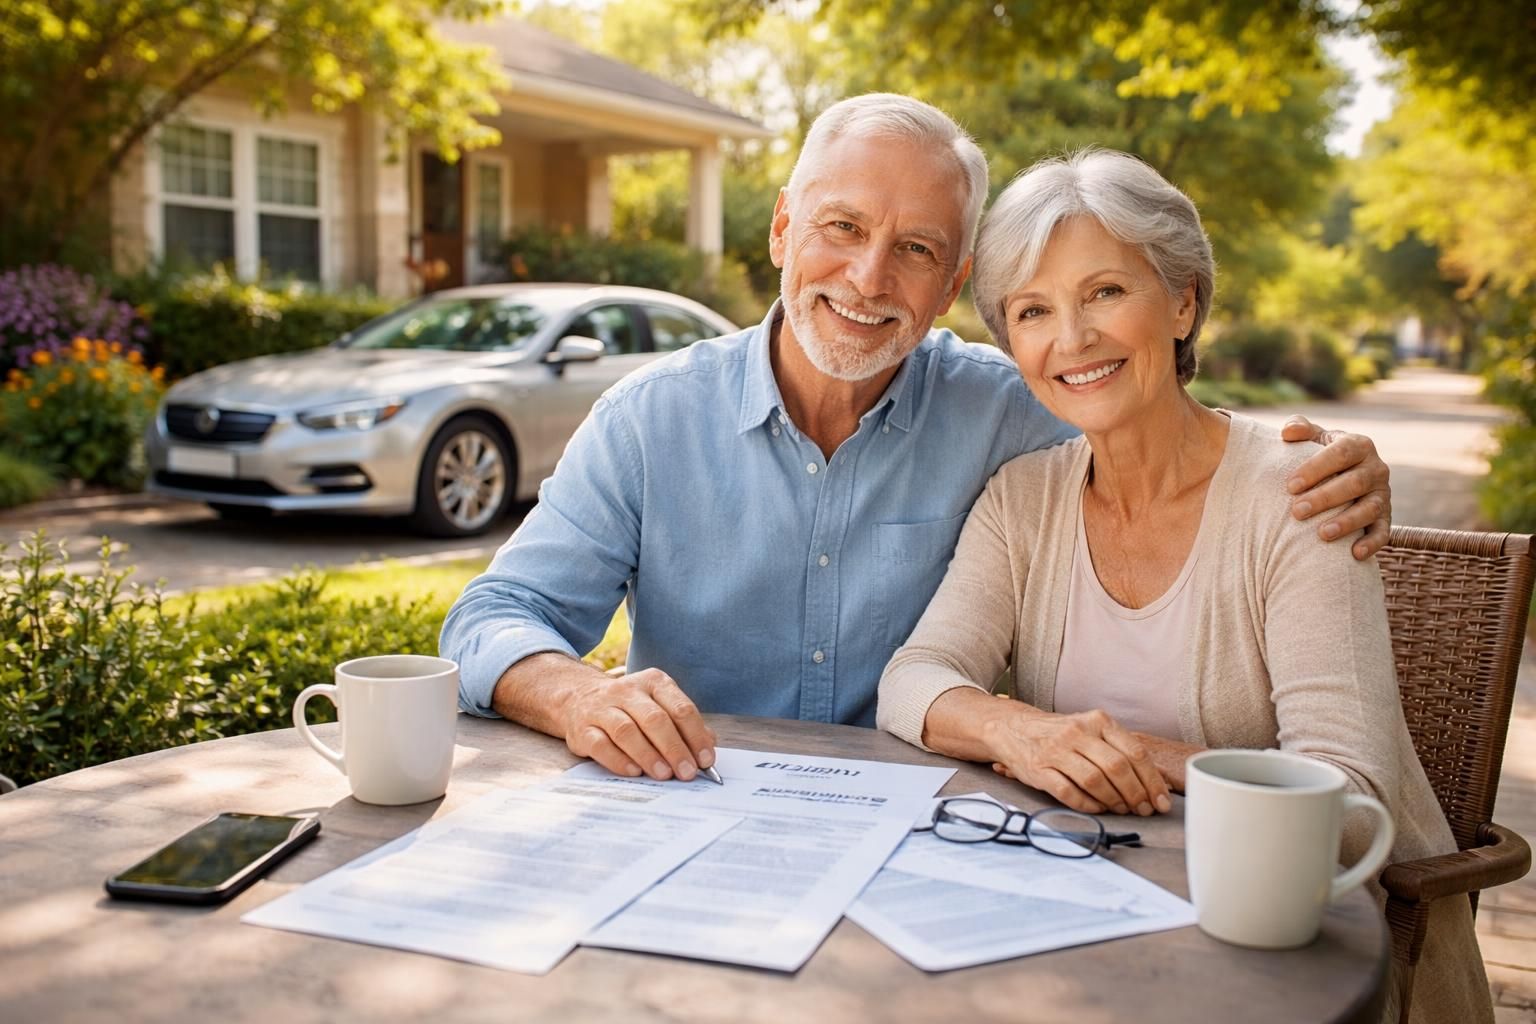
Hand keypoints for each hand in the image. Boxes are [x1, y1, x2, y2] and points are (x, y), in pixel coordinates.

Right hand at [560, 668, 716, 781]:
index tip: (706, 760)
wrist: (578, 698)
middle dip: (674, 748)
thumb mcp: (659, 705)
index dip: (696, 736)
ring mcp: (602, 708)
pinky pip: (601, 745)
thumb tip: (708, 745)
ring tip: (664, 774)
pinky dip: (619, 760)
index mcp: (653, 682)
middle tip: (687, 772)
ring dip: (648, 755)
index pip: (680, 708)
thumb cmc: (629, 708)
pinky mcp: (582, 728)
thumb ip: (683, 724)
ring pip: (627, 731)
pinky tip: (634, 772)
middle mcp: (627, 691)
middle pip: (655, 719)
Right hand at [983, 706, 1171, 815]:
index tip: (1161, 800)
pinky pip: (1069, 793)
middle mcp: (1078, 733)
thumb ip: (1119, 749)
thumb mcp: (1091, 729)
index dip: (1152, 781)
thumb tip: (1154, 783)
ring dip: (1114, 801)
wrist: (1013, 728)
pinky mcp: (1039, 771)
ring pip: (1095, 781)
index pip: (1135, 752)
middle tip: (1144, 810)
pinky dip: (1088, 805)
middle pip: (1118, 768)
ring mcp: (1056, 751)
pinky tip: (1098, 808)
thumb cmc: (1061, 734)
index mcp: (1097, 721)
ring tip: (1122, 810)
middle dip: (1137, 795)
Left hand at [1280, 416, 1391, 559]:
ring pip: (1370, 509)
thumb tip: (1288, 432)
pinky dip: (1372, 543)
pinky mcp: (1386, 518)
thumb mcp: (1314, 439)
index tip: (1290, 486)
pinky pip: (1384, 532)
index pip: (1340, 453)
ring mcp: (1384, 495)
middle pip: (1354, 483)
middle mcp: (1376, 469)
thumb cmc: (1322, 457)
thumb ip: (1301, 429)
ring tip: (1322, 534)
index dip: (1316, 468)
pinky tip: (1354, 554)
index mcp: (1359, 445)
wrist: (1344, 476)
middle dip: (1324, 498)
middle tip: (1296, 512)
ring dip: (1347, 522)